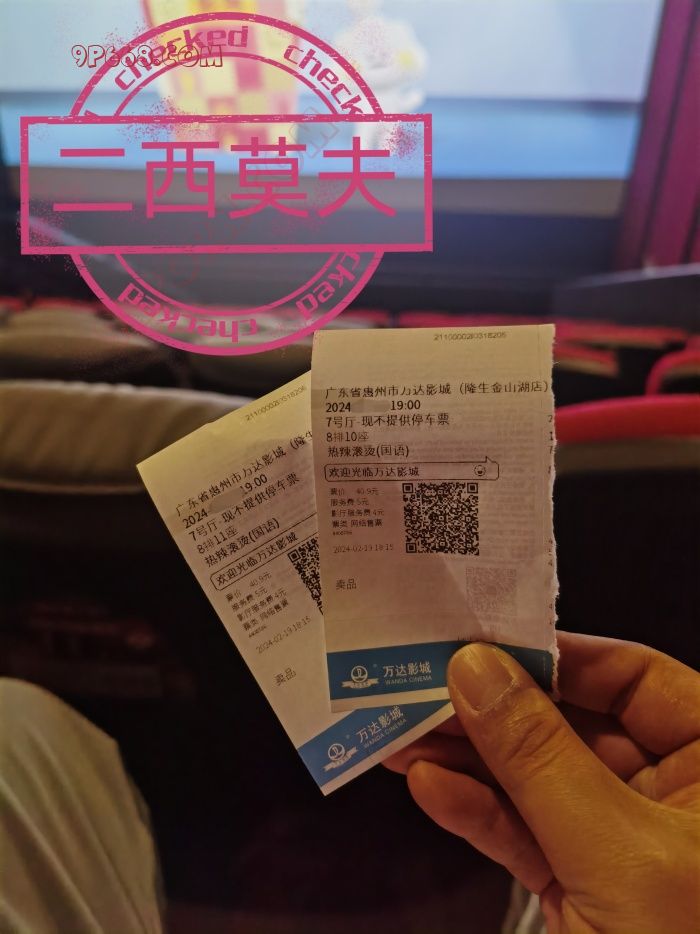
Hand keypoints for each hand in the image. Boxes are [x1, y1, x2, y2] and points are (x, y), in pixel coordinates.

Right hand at [383, 634, 699, 933]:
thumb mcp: (618, 851)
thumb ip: (539, 757)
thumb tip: (477, 671)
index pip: (632, 677)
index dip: (555, 654)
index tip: (482, 642)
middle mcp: (673, 794)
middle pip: (570, 723)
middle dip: (493, 709)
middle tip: (422, 683)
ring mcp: (621, 842)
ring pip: (535, 777)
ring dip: (468, 756)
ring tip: (404, 730)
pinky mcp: (581, 887)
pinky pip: (522, 832)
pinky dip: (475, 811)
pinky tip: (430, 786)